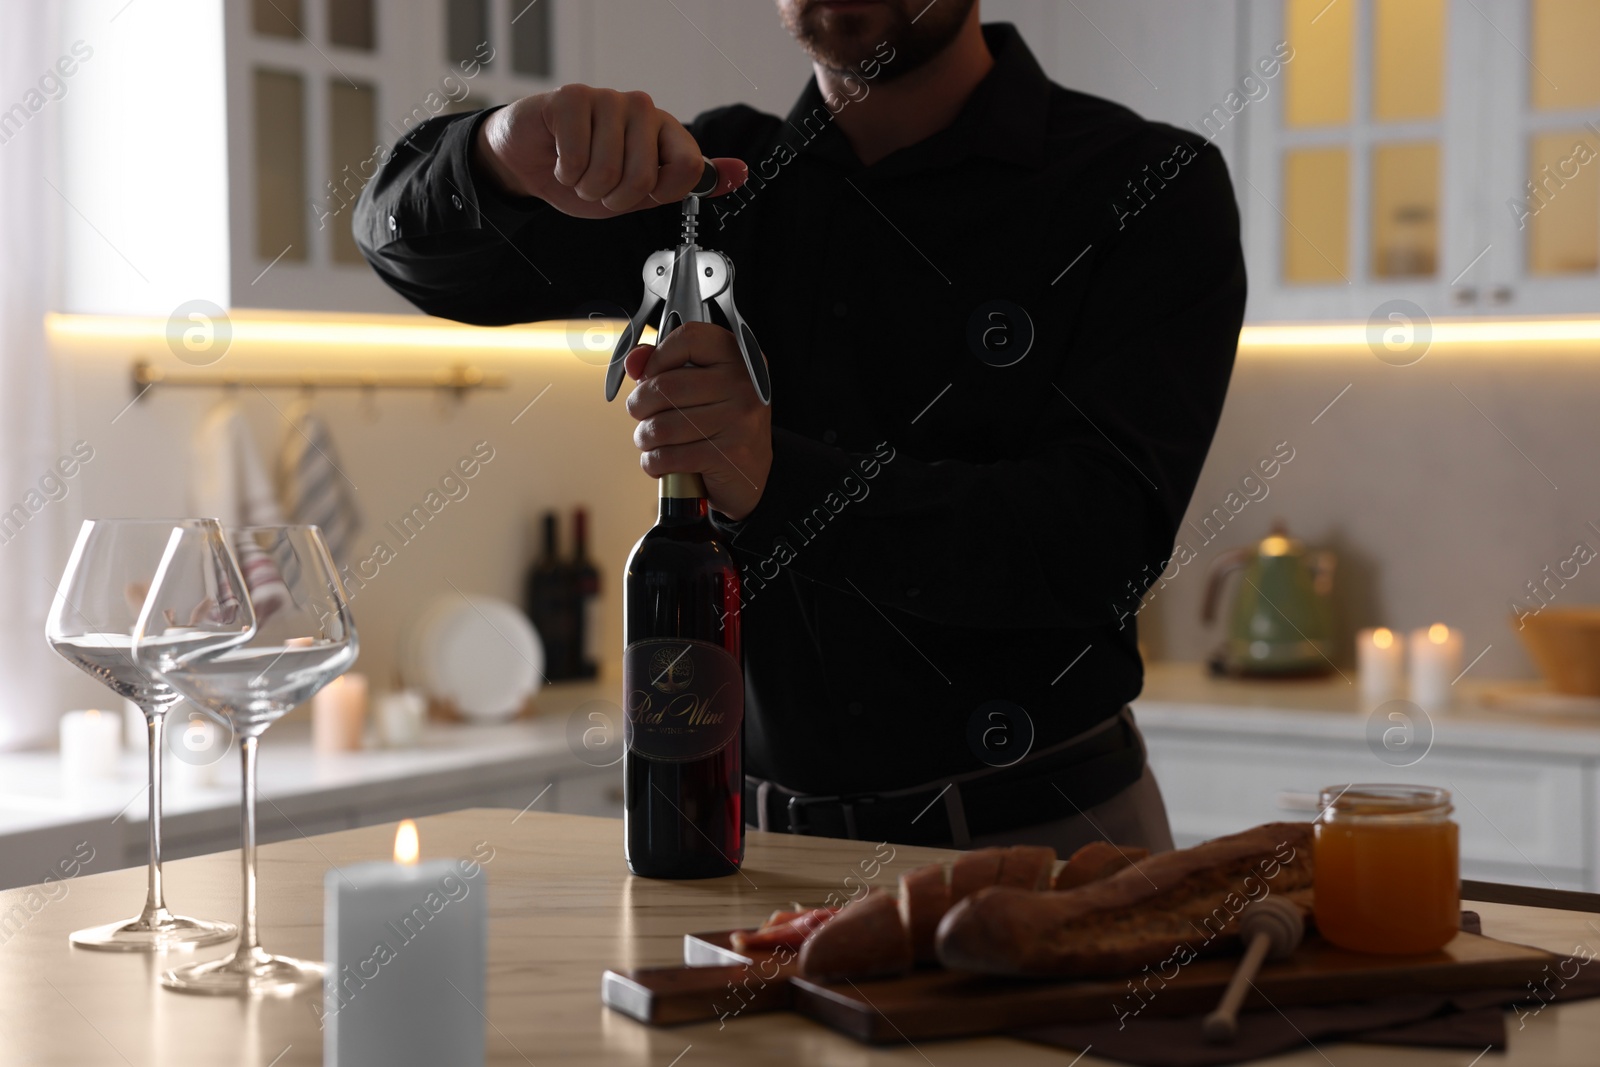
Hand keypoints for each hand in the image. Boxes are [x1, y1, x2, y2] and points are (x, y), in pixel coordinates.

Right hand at [474, 85, 747, 216]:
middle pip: (646, 176)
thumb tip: (740, 174)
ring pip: (609, 169)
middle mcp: (643, 109)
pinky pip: (577, 156)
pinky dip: (564, 173)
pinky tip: (560, 159)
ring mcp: (608, 99)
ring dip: (587, 187)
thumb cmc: (588, 174)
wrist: (533, 164)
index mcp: (666, 130)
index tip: (640, 193)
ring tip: (579, 173)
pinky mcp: (572, 98)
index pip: (688, 167)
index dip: (659, 194)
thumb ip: (690, 182)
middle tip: (600, 187)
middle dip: (615, 198)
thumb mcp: (644, 191)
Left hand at [625, 322, 770, 519]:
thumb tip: (632, 362)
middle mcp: (743, 385)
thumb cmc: (719, 423)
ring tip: (651, 440)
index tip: (650, 376)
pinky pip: (668, 457)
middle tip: (641, 414)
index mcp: (738, 357)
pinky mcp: (728, 456)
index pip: (688, 338)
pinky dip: (653, 462)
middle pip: (665, 386)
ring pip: (661, 426)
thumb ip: (665, 364)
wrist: (750, 472)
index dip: (658, 357)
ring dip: (644, 438)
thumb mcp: (701, 385)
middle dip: (639, 405)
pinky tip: (660, 462)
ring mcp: (738, 421)